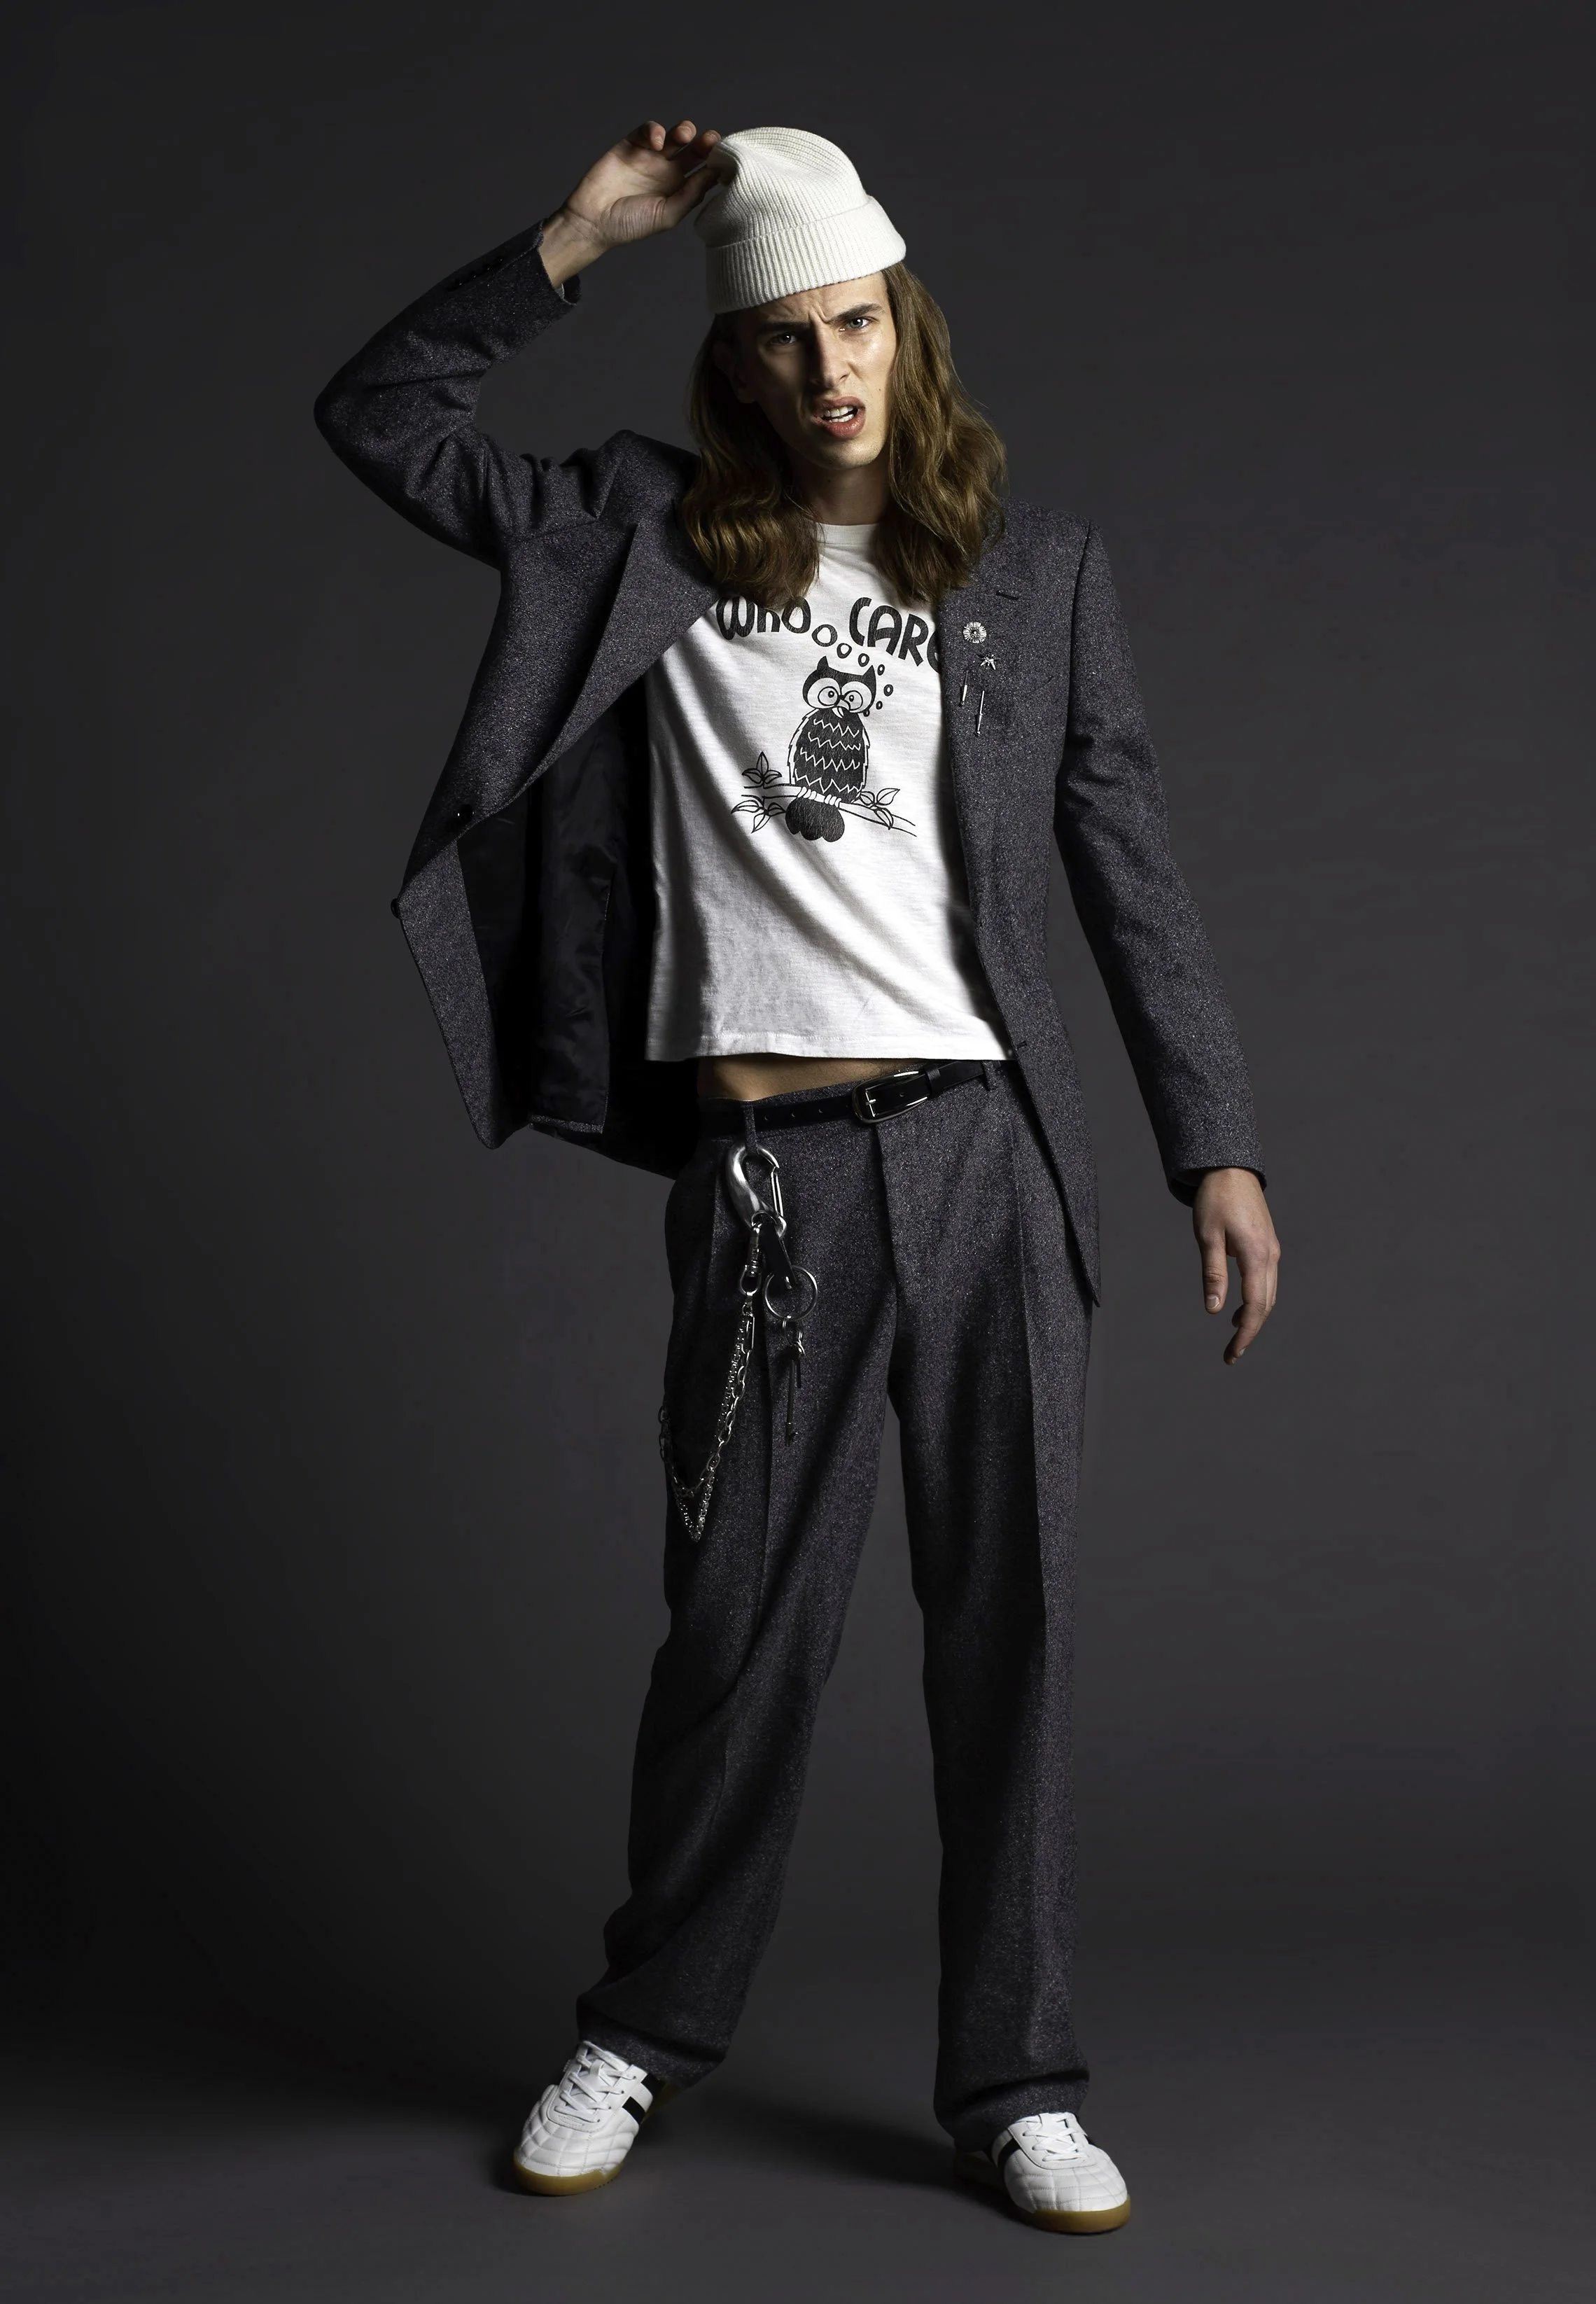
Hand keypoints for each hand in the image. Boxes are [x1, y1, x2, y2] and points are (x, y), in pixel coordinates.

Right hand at [540, 119, 722, 284]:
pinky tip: (656, 142)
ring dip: (684, 130)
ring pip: (674, 136)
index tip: (725, 160)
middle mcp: (668, 172)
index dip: (716, 163)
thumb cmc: (630, 225)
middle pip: (694, 150)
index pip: (704, 171)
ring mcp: (650, 157)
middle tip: (711, 140)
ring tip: (684, 135)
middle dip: (705, 142)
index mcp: (679, 190)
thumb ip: (689, 196)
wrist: (594, 220)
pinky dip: (655, 131)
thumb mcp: (666, 215)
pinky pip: (648, 130)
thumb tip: (712, 175)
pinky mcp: (631, 144)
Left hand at [1193, 1169, 1279, 1364]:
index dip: (1245, 1334)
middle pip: (1265, 1305)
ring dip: (1253, 1318)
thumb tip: (1213, 1310)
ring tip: (1233, 1337)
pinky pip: (1266, 1281)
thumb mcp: (1207, 1237)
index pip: (1255, 1307)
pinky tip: (1237, 1308)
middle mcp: (1270, 1256)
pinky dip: (1255, 1300)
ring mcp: (1272, 1251)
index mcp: (1256, 1255)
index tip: (1232, 1354)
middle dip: (1249, 1332)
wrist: (1230, 1170)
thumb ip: (1213, 1273)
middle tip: (1231, 1355)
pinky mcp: (1268, 1246)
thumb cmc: (1215, 1200)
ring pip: (1268, 1295)